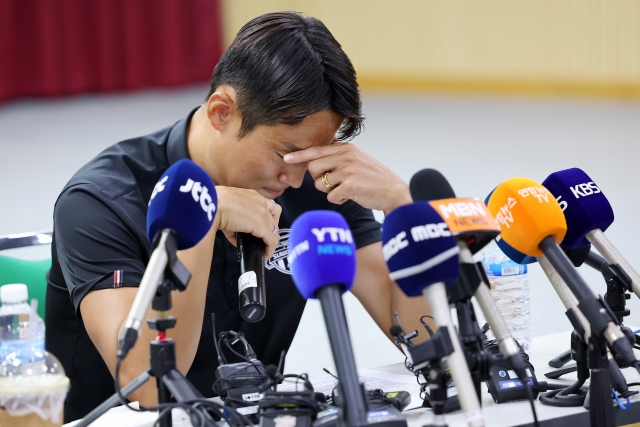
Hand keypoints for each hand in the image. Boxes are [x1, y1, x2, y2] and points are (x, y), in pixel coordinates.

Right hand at [214, 187, 281, 257]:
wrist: (213, 203)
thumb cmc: (214, 202)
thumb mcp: (226, 208)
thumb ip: (233, 220)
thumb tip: (235, 235)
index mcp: (252, 196)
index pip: (268, 206)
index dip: (268, 217)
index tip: (262, 227)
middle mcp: (261, 202)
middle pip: (274, 218)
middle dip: (270, 229)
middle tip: (263, 239)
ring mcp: (263, 214)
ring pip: (274, 230)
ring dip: (271, 240)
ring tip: (265, 249)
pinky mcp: (261, 226)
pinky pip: (271, 240)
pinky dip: (269, 249)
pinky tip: (265, 255)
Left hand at [284, 141, 411, 212]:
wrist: (393, 191)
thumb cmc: (372, 177)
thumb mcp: (357, 158)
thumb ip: (338, 154)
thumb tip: (316, 153)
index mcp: (346, 148)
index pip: (316, 150)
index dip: (299, 155)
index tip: (286, 158)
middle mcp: (346, 156)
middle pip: (313, 169)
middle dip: (318, 179)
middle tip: (334, 183)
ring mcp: (348, 170)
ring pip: (319, 184)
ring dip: (329, 191)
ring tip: (345, 189)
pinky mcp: (350, 185)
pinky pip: (330, 196)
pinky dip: (338, 200)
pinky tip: (350, 196)